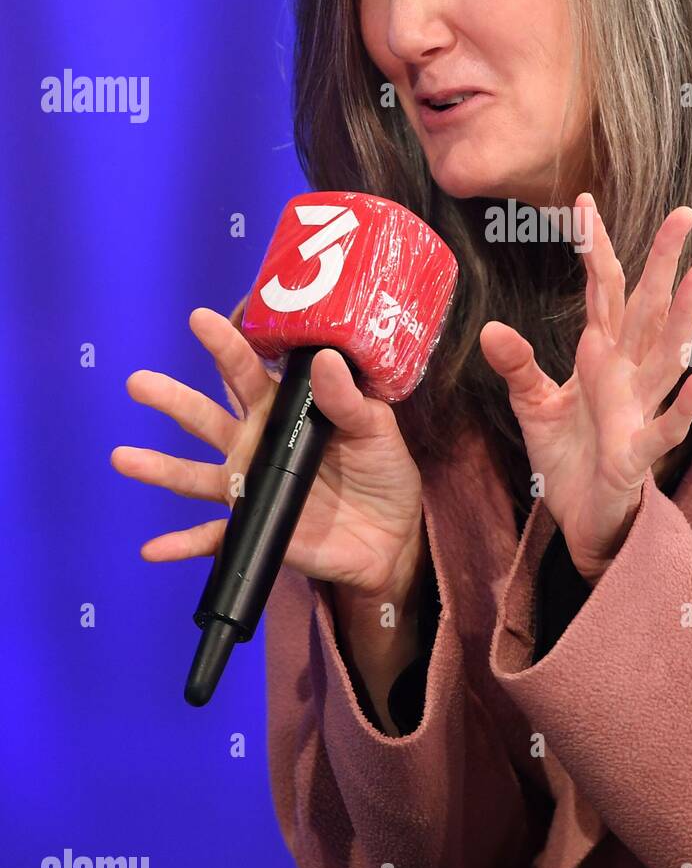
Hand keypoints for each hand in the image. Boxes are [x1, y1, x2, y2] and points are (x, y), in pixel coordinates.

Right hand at [111, 307, 425, 598]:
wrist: (392, 533)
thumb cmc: (380, 468)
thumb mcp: (374, 427)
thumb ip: (347, 399)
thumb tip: (325, 359)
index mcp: (282, 412)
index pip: (247, 374)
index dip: (225, 346)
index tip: (201, 319)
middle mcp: (255, 445)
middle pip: (206, 418)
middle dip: (173, 399)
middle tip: (138, 382)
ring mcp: (251, 487)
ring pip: (195, 476)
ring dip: (159, 468)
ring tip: (123, 457)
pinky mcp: (256, 528)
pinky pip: (214, 540)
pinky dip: (183, 546)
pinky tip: (154, 549)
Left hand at [479, 194, 691, 584]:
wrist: (584, 516)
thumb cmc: (569, 456)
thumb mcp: (534, 406)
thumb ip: (518, 367)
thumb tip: (492, 328)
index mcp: (601, 356)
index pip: (602, 292)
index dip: (596, 249)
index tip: (585, 202)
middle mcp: (627, 373)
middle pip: (647, 307)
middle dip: (663, 260)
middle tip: (683, 212)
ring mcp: (639, 408)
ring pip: (666, 354)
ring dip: (684, 315)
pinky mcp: (639, 452)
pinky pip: (665, 425)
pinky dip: (683, 405)